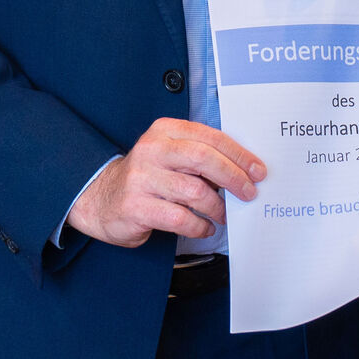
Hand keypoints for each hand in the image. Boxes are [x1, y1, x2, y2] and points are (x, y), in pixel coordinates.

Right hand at [68, 118, 263, 247]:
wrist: (101, 198)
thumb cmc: (147, 177)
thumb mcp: (170, 155)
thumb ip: (200, 156)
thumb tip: (244, 170)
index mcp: (165, 131)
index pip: (210, 137)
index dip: (238, 154)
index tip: (258, 170)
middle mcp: (152, 150)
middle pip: (204, 159)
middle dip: (234, 177)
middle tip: (249, 192)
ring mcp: (142, 178)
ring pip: (195, 191)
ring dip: (217, 207)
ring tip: (223, 215)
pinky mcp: (136, 206)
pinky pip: (179, 218)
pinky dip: (199, 225)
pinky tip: (204, 227)